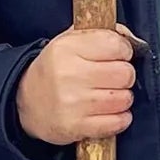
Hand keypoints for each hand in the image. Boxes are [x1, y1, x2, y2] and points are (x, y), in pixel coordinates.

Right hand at [15, 25, 138, 145]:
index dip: (124, 50)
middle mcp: (69, 74)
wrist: (26, 102)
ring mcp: (73, 103)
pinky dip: (120, 118)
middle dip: (125, 75)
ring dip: (122, 98)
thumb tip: (133, 40)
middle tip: (113, 77)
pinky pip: (117, 122)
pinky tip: (109, 112)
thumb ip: (100, 33)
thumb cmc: (55, 70)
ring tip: (109, 95)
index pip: (116, 45)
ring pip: (124, 99)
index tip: (119, 55)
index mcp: (67, 48)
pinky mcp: (76, 126)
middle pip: (125, 73)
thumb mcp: (69, 41)